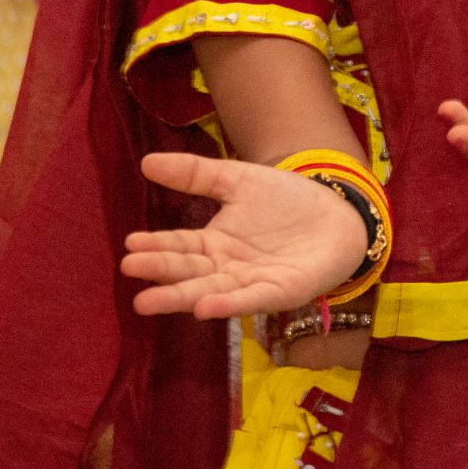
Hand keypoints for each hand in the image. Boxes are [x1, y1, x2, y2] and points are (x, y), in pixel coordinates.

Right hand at [120, 152, 367, 318]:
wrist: (338, 213)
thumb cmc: (286, 200)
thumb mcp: (237, 179)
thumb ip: (195, 174)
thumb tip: (146, 161)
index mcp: (215, 243)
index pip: (179, 246)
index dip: (155, 246)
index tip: (129, 245)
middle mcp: (228, 268)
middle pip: (188, 272)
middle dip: (160, 273)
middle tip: (130, 269)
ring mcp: (252, 284)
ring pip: (210, 291)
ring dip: (181, 297)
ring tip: (149, 301)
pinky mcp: (280, 292)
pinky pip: (251, 300)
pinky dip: (229, 305)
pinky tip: (205, 307)